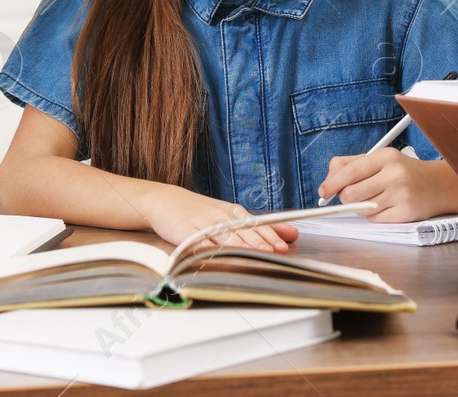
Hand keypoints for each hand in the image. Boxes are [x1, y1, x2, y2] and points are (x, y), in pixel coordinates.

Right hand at [145, 186, 297, 252]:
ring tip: (253, 254)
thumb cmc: (200, 211)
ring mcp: (202, 223)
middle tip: (273, 251)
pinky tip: (218, 257)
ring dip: (239, 245)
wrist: (165, 201)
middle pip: (242, 230)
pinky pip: (198, 243)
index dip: (270, 236)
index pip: (255, 224)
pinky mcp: (184, 232)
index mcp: (233, 212)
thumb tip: (292, 233)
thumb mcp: (232, 214)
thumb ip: (261, 226)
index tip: (283, 246)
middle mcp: (220, 216)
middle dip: (259, 242)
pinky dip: (208, 250)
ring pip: (223, 235)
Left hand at [318, 150, 457, 223]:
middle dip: (346, 197)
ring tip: (374, 197)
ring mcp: (401, 194)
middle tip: (352, 195)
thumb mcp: (378, 159)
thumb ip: (350, 165)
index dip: (331, 183)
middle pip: (351, 193)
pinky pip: (375, 219)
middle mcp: (394, 174)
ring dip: (361, 206)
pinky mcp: (406, 212)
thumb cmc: (401, 172)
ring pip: (362, 208)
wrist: (437, 185)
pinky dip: (375, 216)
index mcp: (385, 157)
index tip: (323, 192)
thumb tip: (328, 181)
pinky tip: (386, 206)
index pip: (349, 172)